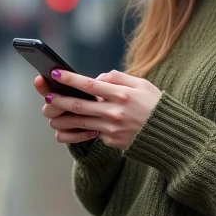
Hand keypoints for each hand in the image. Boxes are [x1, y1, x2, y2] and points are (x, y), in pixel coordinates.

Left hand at [38, 69, 162, 150]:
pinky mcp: (112, 141)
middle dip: (60, 100)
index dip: (71, 79)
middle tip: (46, 95)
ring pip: (81, 122)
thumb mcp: (142, 84)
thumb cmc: (155, 105)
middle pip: (80, 105)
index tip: (56, 73)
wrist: (169, 135)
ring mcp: (113, 129)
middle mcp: (116, 112)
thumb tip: (97, 79)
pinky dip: (79, 131)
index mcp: (123, 95)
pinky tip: (66, 127)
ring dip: (63, 118)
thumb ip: (118, 78)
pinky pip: (92, 133)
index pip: (91, 85)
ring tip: (51, 112)